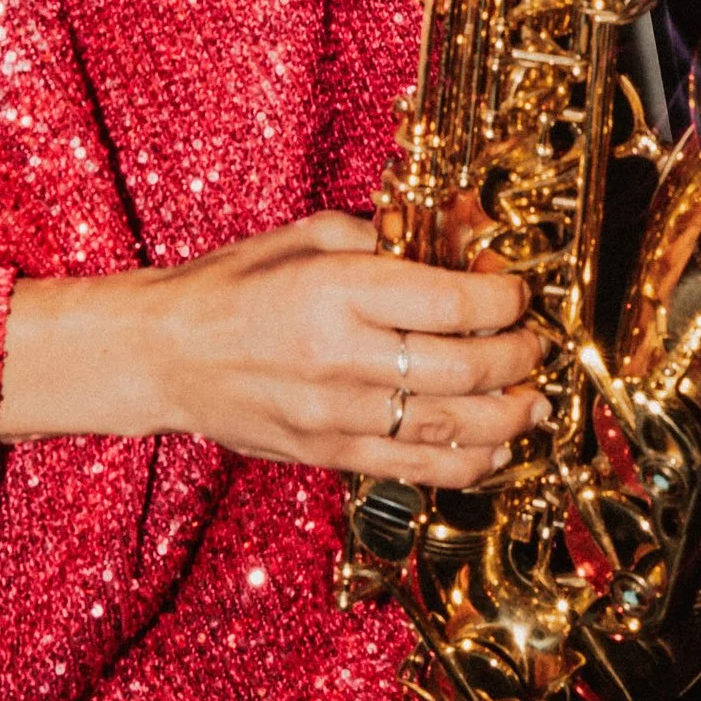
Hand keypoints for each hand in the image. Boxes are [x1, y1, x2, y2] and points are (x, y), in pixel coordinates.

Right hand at [0, 213, 544, 491]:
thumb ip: (389, 235)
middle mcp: (340, 357)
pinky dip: (468, 464)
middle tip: (535, 345)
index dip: (503, 299)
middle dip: (517, 357)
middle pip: (463, 368)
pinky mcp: (329, 454)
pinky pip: (416, 469)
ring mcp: (335, 415)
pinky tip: (496, 448)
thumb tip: (468, 231)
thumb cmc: (235, 285)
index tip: (517, 292)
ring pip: (449, 428)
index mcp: (335, 290)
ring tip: (533, 400)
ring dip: (508, 417)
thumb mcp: (308, 236)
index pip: (450, 301)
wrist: (164, 355)